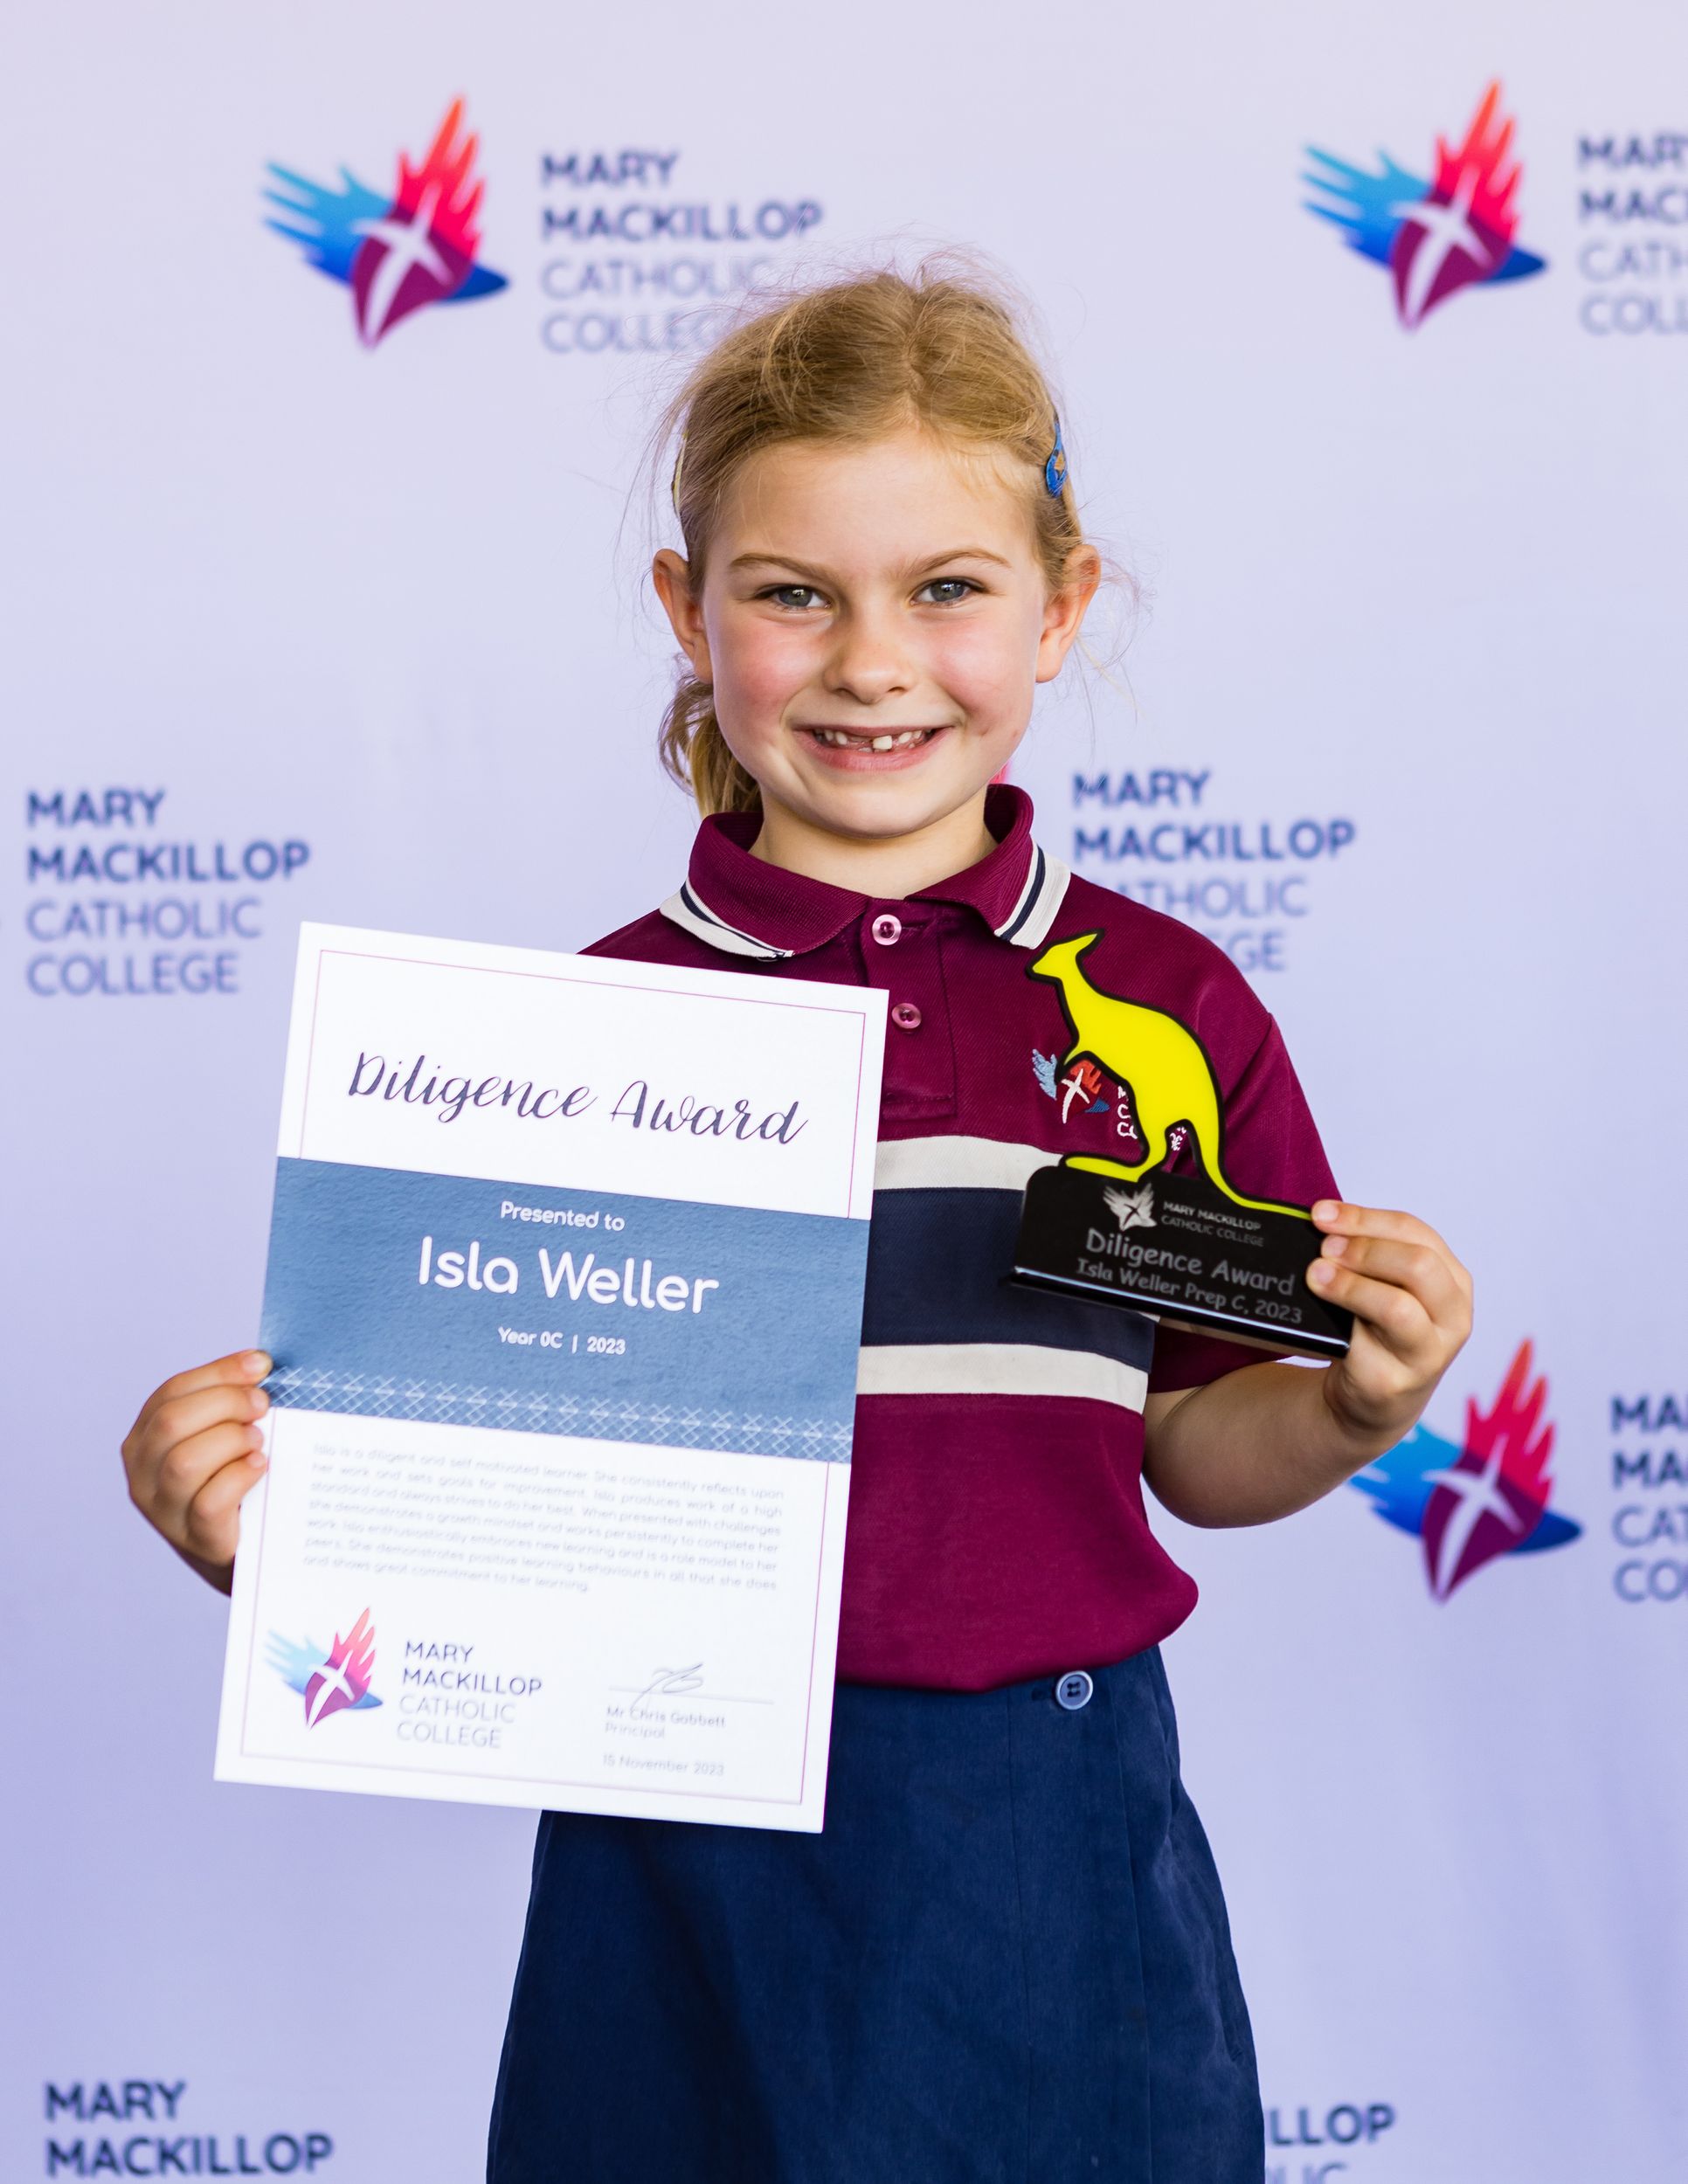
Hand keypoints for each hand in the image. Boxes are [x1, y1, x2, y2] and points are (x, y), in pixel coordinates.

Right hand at [120, 1350, 272, 1593]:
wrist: (244, 1556)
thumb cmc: (236, 1487)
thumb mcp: (220, 1441)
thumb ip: (227, 1407)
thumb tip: (259, 1364)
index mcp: (145, 1440)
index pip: (171, 1392)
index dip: (218, 1372)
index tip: (261, 1364)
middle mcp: (142, 1475)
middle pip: (173, 1422)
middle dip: (226, 1402)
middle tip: (263, 1405)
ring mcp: (164, 1511)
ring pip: (185, 1462)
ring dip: (231, 1441)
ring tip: (259, 1442)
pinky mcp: (194, 1539)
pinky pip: (208, 1502)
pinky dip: (238, 1476)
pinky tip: (260, 1467)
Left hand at [1307, 1202, 1471, 1453]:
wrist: (1374, 1397)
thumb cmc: (1378, 1328)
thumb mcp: (1385, 1285)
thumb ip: (1368, 1253)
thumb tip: (1323, 1220)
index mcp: (1452, 1279)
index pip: (1414, 1232)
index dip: (1364, 1218)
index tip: (1321, 1214)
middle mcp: (1453, 1315)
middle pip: (1417, 1264)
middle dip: (1364, 1249)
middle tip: (1324, 1249)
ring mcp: (1430, 1352)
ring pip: (1397, 1307)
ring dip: (1350, 1285)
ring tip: (1316, 1276)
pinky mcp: (1397, 1381)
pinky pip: (1368, 1346)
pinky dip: (1341, 1322)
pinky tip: (1321, 1313)